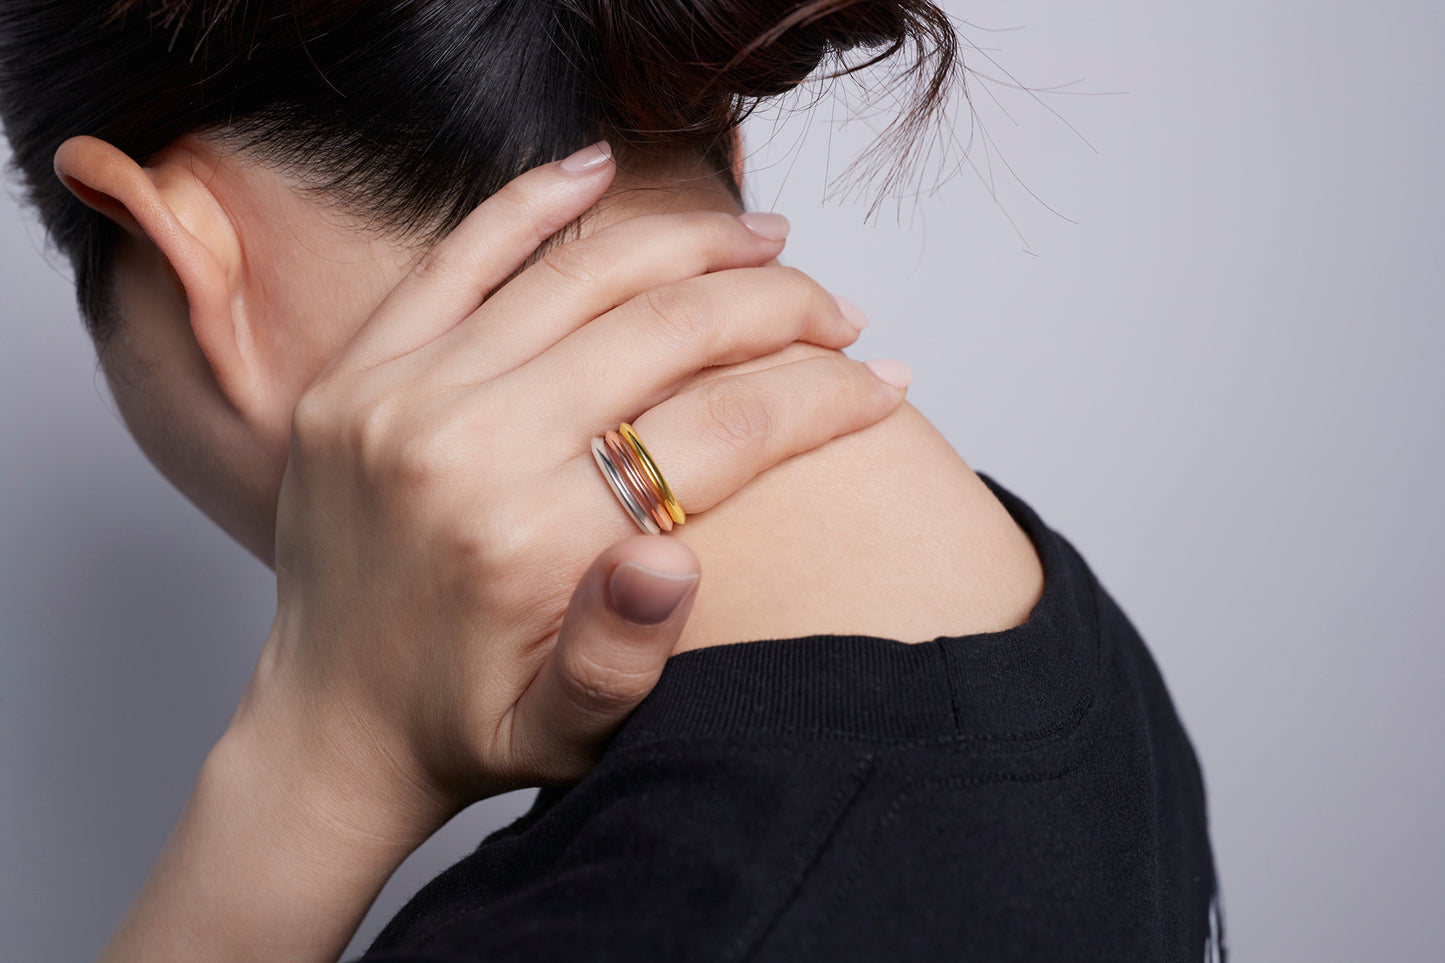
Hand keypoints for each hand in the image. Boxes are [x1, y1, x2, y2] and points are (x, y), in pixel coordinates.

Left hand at [242, 142, 908, 828]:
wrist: (328, 723)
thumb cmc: (464, 727)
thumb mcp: (560, 739)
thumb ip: (619, 658)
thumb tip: (673, 560)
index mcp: (526, 542)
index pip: (720, 430)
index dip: (822, 399)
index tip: (884, 385)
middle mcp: (461, 447)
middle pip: (664, 333)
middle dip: (780, 310)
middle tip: (841, 315)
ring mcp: (399, 395)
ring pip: (581, 275)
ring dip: (693, 246)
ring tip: (768, 244)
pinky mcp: (358, 370)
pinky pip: (456, 254)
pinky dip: (533, 202)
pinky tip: (601, 169)